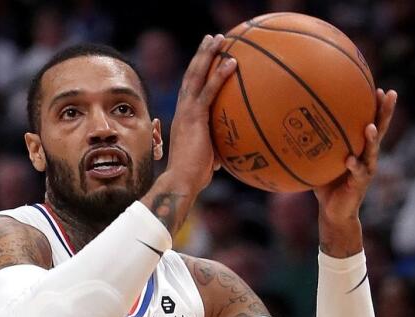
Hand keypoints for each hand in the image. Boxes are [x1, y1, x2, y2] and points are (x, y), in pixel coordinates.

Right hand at [164, 34, 236, 192]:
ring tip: (218, 39)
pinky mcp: (195, 117)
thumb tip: (227, 159)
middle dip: (201, 55)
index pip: (191, 89)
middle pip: (191, 75)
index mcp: (185, 118)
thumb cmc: (194, 176)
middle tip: (211, 39)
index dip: (198, 71)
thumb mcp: (208, 159)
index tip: (207, 57)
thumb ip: (215, 152)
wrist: (182, 180)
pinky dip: (219, 75)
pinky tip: (232, 62)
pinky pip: (209, 91)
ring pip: (196, 76)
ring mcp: (187, 112)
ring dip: (207, 55)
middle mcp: (183, 110)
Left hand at [313, 88, 397, 227]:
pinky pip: (358, 173)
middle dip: (386, 112)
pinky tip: (350, 160)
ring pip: (372, 150)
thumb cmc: (326, 184)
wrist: (333, 211)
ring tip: (370, 126)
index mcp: (359, 147)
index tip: (380, 88)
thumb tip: (294, 126)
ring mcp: (366, 169)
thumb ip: (314, 145)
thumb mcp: (320, 161)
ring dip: (372, 139)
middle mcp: (367, 155)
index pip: (370, 122)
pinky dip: (354, 166)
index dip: (376, 107)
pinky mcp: (360, 184)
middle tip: (391, 94)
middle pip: (379, 129)